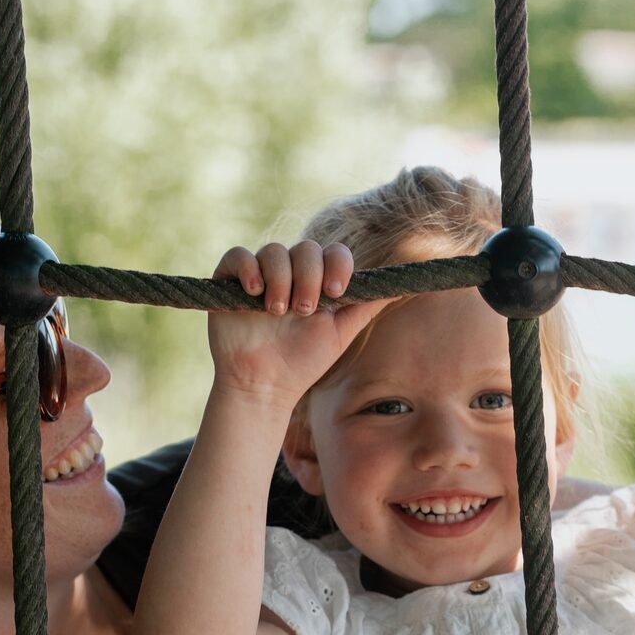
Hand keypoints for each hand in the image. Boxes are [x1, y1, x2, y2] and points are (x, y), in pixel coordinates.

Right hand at [208, 241, 389, 404]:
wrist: (263, 385)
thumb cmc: (303, 362)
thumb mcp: (341, 333)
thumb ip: (367, 306)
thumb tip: (405, 285)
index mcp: (317, 279)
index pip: (333, 252)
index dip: (337, 265)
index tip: (336, 293)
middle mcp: (289, 271)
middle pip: (305, 248)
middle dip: (309, 277)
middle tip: (304, 311)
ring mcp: (259, 274)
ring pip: (273, 251)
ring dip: (280, 279)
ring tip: (278, 312)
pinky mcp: (229, 280)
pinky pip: (238, 255)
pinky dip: (248, 268)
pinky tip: (254, 292)